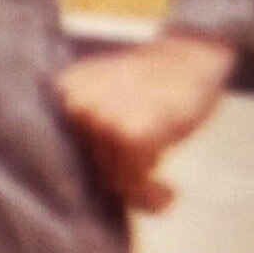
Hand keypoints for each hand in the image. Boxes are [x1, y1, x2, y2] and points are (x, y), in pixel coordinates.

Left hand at [54, 31, 236, 212]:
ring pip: (110, 178)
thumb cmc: (154, 85)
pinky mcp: (130, 135)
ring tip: (162, 192)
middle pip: (85, 166)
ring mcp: (101, 119)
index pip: (61, 151)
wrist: (192, 55)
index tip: (117, 182)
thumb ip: (87, 130)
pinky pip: (134, 181)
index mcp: (63, 92)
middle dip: (119, 180)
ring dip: (139, 192)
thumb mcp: (108, 95)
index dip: (89, 174)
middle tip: (148, 185)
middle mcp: (75, 103)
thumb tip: (74, 197)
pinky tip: (168, 193)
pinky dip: (152, 195)